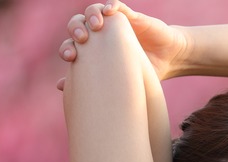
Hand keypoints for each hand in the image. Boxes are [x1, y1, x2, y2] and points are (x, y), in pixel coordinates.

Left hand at [57, 0, 188, 90]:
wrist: (168, 60)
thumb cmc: (142, 73)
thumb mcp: (118, 82)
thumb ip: (91, 82)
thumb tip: (59, 87)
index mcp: (95, 50)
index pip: (73, 43)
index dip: (67, 47)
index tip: (69, 57)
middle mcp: (101, 35)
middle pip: (78, 23)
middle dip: (75, 28)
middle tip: (81, 39)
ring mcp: (114, 24)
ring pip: (93, 10)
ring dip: (91, 15)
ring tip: (96, 26)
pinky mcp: (131, 17)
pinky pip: (117, 6)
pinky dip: (111, 5)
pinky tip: (110, 10)